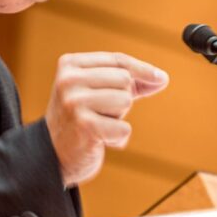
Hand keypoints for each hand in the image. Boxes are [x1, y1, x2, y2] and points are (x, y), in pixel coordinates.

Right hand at [44, 52, 169, 186]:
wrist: (54, 155)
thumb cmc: (80, 119)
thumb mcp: (99, 92)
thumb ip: (129, 82)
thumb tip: (161, 78)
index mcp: (70, 65)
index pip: (118, 60)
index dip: (142, 70)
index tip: (161, 78)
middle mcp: (69, 80)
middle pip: (124, 80)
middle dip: (122, 99)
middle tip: (101, 113)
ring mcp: (75, 103)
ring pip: (125, 101)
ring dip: (118, 118)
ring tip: (99, 125)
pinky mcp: (85, 126)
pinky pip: (124, 128)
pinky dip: (118, 138)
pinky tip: (99, 140)